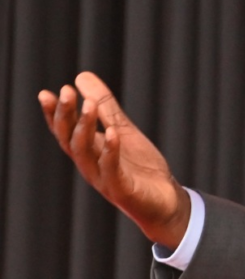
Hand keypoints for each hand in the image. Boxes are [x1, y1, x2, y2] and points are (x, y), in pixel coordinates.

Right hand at [38, 72, 189, 249]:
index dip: (54, 114)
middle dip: (66, 116)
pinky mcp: (122, 190)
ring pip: (86, 153)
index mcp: (89, 151)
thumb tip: (82, 77)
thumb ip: (105, 107)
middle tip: (66, 92)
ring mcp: (103, 179)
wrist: (165, 201)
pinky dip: (111, 150)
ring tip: (89, 105)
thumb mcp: (122, 130)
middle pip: (70, 139)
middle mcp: (90, 165)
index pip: (65, 131)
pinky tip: (112, 133)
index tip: (46, 94)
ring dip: (86, 128)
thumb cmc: (140, 168)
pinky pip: (111, 169)